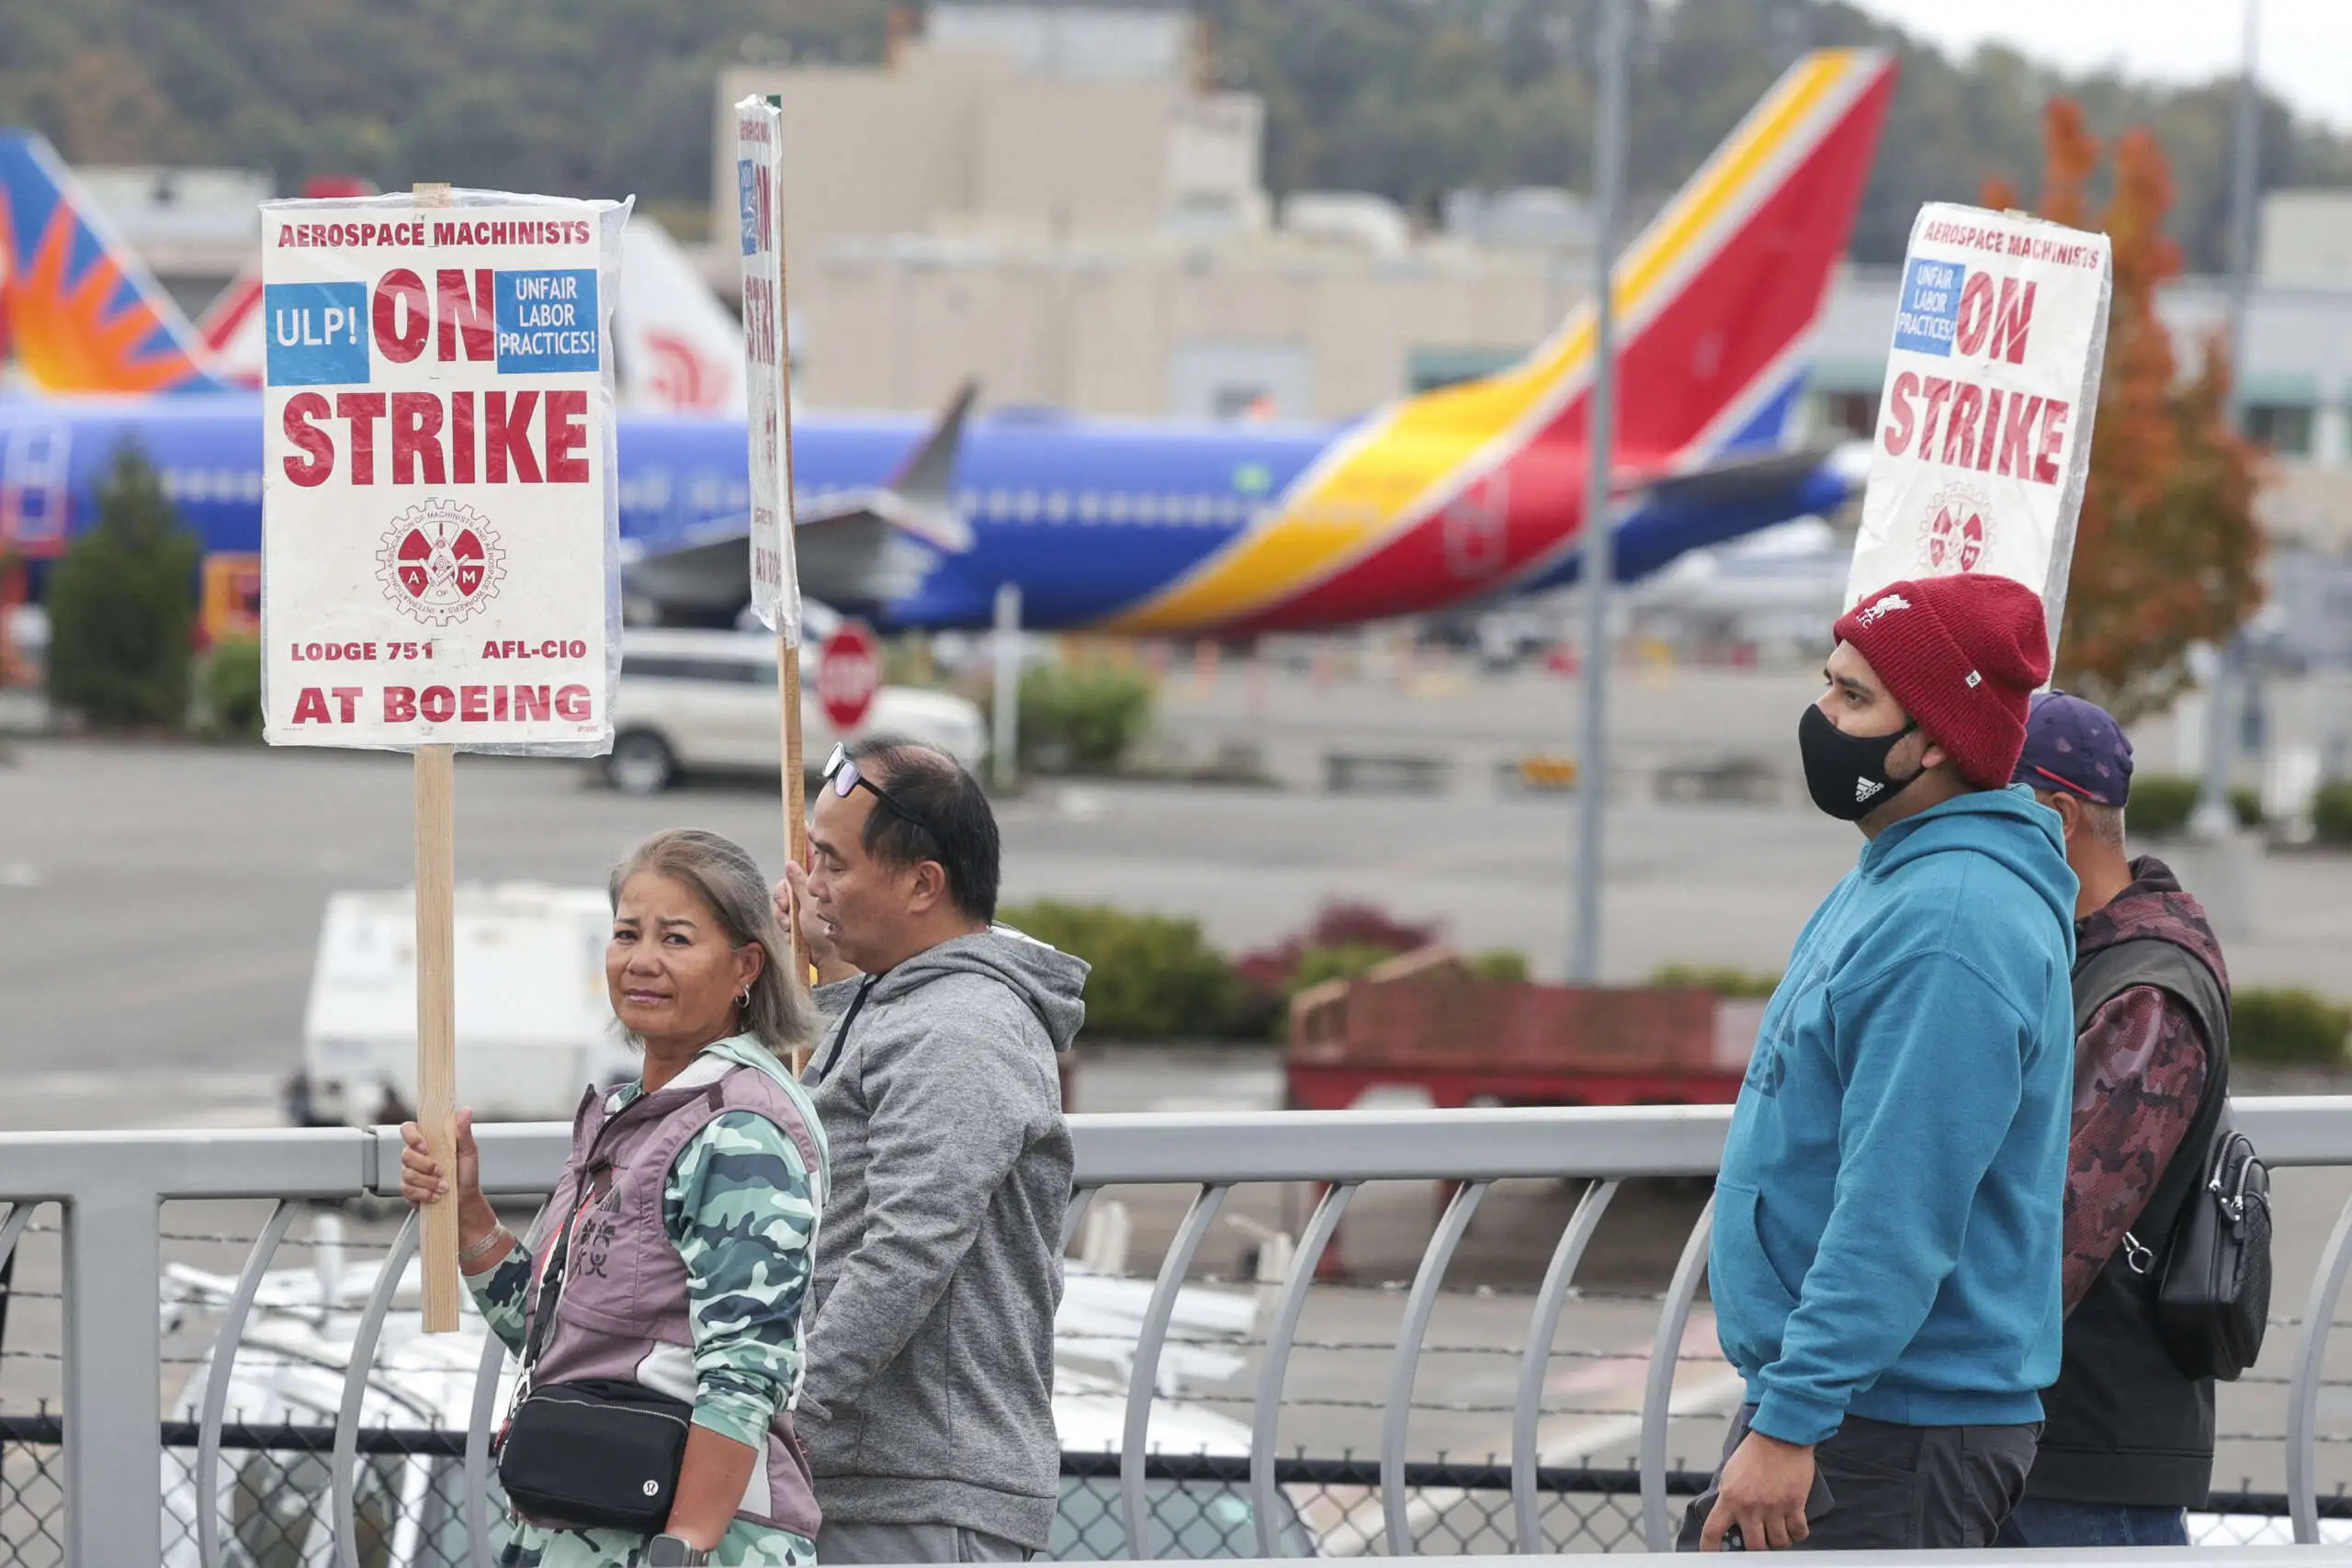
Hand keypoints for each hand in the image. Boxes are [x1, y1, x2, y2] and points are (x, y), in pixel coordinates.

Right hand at [400, 1109, 496, 1246]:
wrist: (465, 1202)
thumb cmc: (467, 1175)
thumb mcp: (469, 1151)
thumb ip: (464, 1132)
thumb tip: (466, 1111)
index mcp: (429, 1141)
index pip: (408, 1129)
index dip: (412, 1137)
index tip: (426, 1147)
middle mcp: (416, 1156)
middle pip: (405, 1154)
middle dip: (426, 1166)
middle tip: (442, 1172)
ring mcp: (410, 1173)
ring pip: (407, 1174)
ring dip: (428, 1182)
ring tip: (444, 1187)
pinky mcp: (408, 1190)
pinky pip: (407, 1190)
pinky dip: (424, 1194)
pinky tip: (436, 1196)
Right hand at [774, 862, 850, 979]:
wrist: (826, 958)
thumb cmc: (823, 929)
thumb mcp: (809, 903)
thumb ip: (798, 883)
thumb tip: (790, 863)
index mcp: (815, 887)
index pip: (794, 874)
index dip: (787, 882)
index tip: (787, 892)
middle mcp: (808, 897)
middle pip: (784, 890)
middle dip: (783, 902)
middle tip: (788, 911)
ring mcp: (801, 911)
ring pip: (781, 906)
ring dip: (783, 917)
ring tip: (791, 927)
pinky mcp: (797, 924)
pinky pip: (782, 920)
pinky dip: (784, 927)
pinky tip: (791, 934)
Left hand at [1701, 1431, 1815, 1550]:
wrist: (1780, 1437)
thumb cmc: (1755, 1451)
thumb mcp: (1730, 1472)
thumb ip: (1728, 1496)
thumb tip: (1726, 1516)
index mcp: (1730, 1498)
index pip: (1713, 1531)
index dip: (1710, 1548)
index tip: (1712, 1555)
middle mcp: (1751, 1507)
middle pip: (1753, 1546)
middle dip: (1756, 1547)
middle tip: (1759, 1540)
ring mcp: (1774, 1507)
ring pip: (1778, 1542)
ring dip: (1778, 1541)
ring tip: (1777, 1532)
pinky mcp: (1795, 1505)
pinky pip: (1798, 1532)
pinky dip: (1797, 1534)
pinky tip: (1794, 1528)